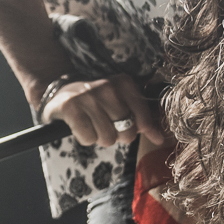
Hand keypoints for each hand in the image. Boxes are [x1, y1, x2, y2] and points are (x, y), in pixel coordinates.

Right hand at [41, 73, 164, 147]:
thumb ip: (142, 120)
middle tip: (106, 125)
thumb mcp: (122, 103)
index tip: (131, 127)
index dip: (139, 129)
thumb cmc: (98, 102)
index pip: (144, 118)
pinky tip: (81, 126)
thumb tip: (160, 139)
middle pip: (127, 132)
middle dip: (117, 135)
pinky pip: (88, 138)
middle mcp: (108, 87)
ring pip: (107, 138)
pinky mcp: (71, 108)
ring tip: (93, 124)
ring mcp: (89, 96)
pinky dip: (85, 138)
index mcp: (125, 84)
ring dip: (100, 137)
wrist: (63, 93)